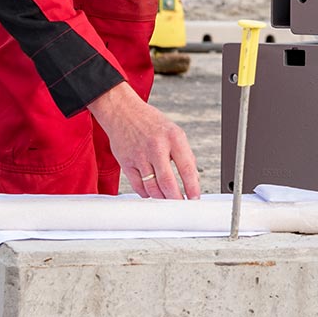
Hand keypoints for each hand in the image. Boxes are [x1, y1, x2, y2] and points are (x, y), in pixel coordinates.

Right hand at [89, 84, 201, 199]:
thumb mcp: (174, 132)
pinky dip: (146, 194)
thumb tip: (193, 179)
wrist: (122, 112)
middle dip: (176, 199)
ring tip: (167, 200)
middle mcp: (156, 147)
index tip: (195, 199)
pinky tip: (152, 192)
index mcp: (173, 138)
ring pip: (152, 188)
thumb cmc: (149, 122)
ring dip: (161, 199)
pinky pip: (137, 186)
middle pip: (167, 183)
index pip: (187, 168)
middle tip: (180, 204)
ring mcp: (139, 156)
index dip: (192, 188)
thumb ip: (185, 155)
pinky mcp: (126, 162)